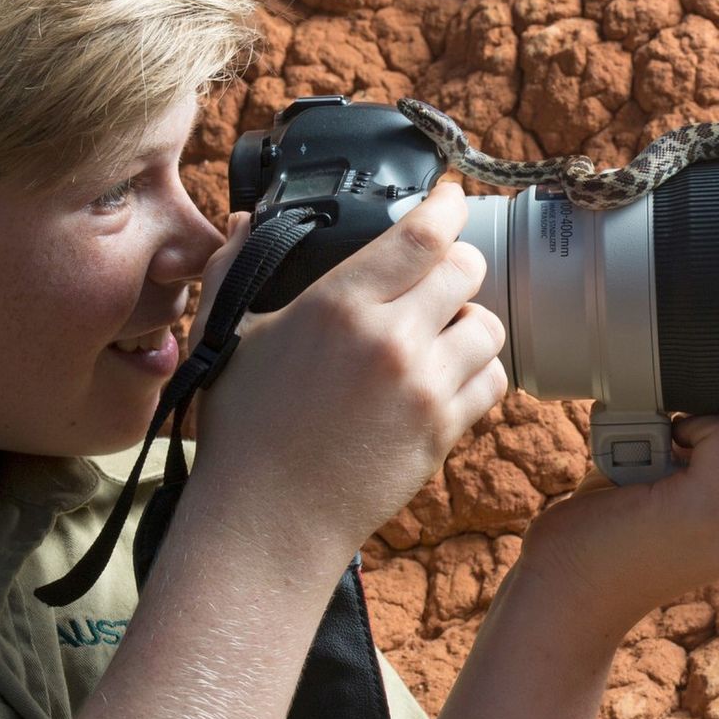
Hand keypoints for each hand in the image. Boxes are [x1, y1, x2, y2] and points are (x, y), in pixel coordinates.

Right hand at [186, 183, 508, 562]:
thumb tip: (248, 220)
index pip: (422, 234)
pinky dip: (478, 371)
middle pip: (468, 268)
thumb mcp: (225, 337)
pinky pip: (492, 380)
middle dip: (458, 263)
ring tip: (439, 332)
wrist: (266, 522)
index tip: (450, 197)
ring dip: (469, 320)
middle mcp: (390, 338)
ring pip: (488, 324)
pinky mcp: (443, 431)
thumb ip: (234, 268)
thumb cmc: (241, 431)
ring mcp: (423, 387)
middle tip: (440, 272)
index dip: (447, 205)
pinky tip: (445, 376)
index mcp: (337, 304)